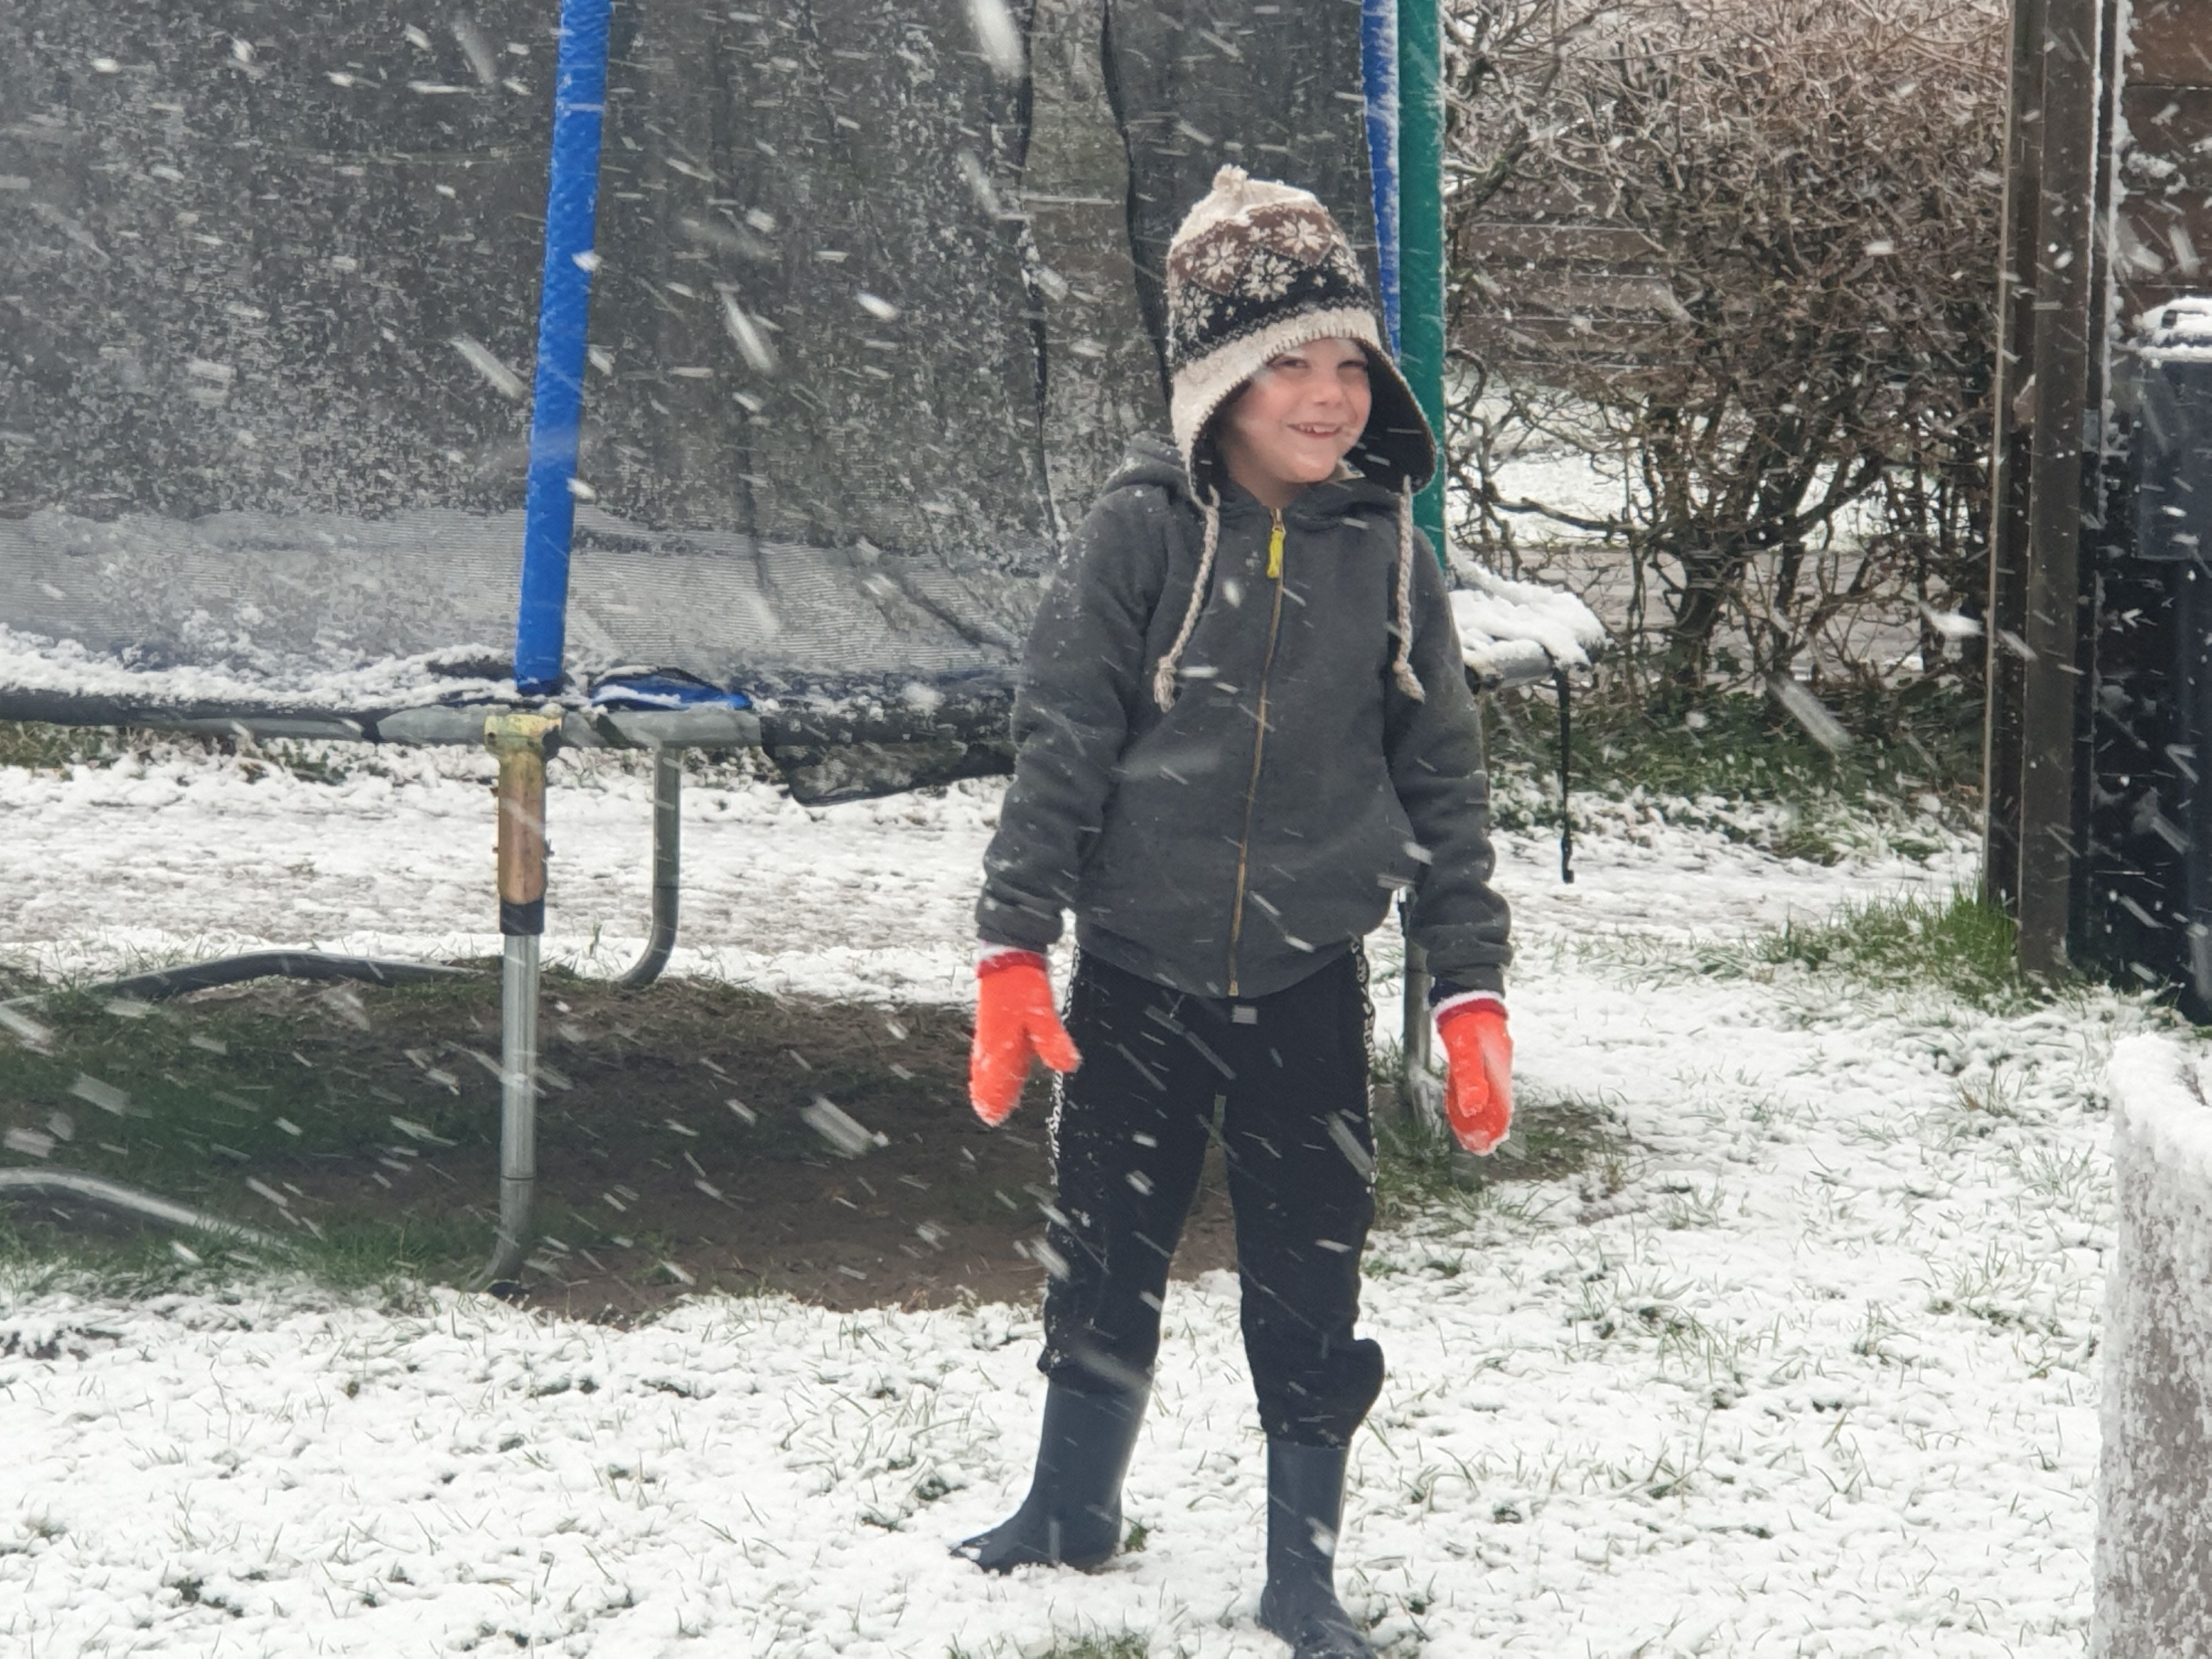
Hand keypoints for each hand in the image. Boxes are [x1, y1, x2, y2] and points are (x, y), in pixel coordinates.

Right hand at [969, 951, 1081, 1125]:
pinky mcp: (992, 1022)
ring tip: (985, 1097)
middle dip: (987, 1094)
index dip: (995, 1099)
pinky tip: (992, 1063)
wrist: (1006, 956)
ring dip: (986, 1081)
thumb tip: (1070, 1066)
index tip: (992, 1118)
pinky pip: (985, 1051)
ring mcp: (988, 1031)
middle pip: (986, 1075)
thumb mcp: (1042, 1013)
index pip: (995, 1080)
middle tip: (989, 1115)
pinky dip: (987, 1064)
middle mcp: (989, 1042)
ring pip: (984, 1063)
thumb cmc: (1024, 985)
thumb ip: (1053, 1041)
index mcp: (1000, 1046)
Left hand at [1436, 1000, 1511, 1154]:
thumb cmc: (1467, 1018)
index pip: (1500, 1106)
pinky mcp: (1481, 1056)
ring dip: (1481, 1115)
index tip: (1487, 1145)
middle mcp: (1498, 1068)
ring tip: (1473, 1134)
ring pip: (1488, 1095)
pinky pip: (1480, 1084)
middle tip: (1479, 1146)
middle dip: (1488, 1125)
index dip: (1494, 1126)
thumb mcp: (1465, 1048)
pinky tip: (1467, 1108)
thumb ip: (1469, 1076)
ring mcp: (1491, 1061)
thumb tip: (1473, 1108)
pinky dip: (1475, 1099)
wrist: (1469, 990)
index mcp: (1498, 1068)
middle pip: (1496, 1103)